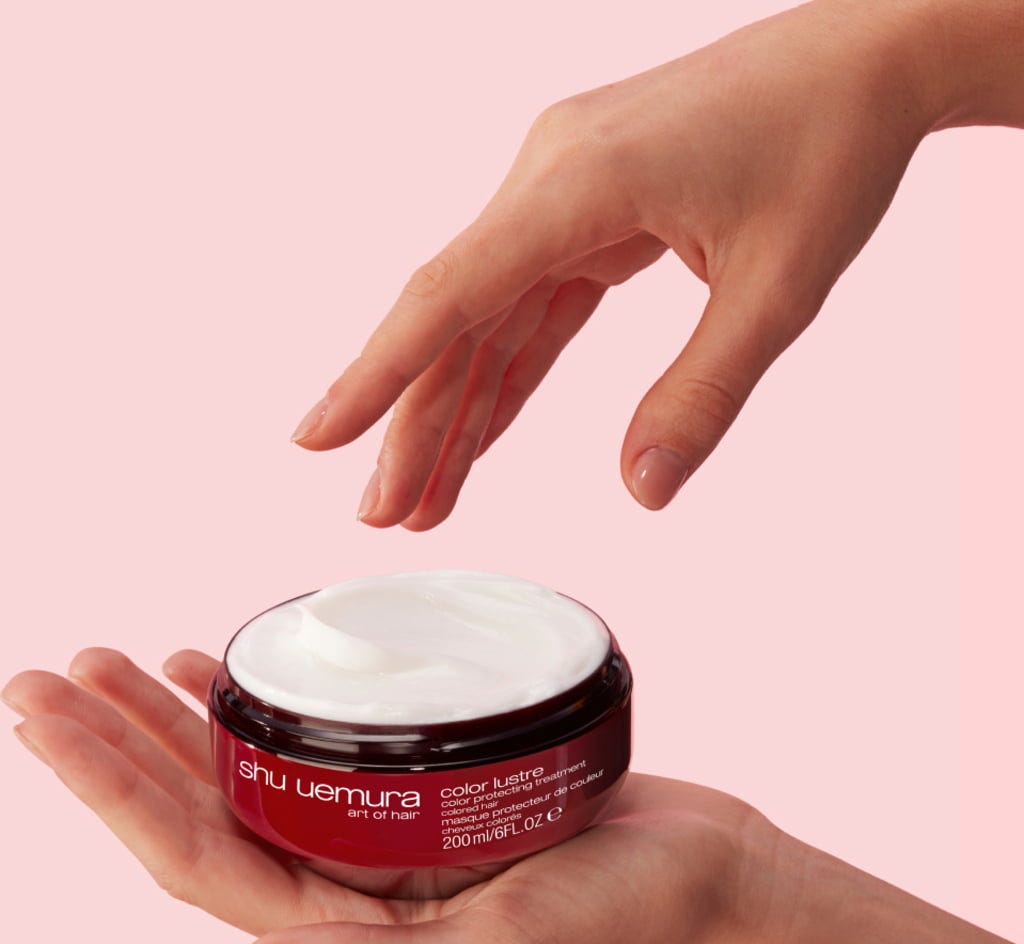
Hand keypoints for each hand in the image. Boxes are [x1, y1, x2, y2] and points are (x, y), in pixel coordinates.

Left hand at [2, 649, 760, 943]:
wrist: (702, 878)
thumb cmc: (621, 925)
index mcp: (344, 932)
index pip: (193, 856)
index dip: (111, 788)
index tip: (50, 711)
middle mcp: (343, 883)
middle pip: (201, 809)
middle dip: (115, 744)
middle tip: (51, 668)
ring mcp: (376, 833)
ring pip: (247, 775)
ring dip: (172, 722)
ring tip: (113, 657)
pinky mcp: (418, 788)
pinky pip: (317, 743)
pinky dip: (265, 706)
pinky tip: (224, 668)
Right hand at [291, 0, 939, 527]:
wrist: (868, 56)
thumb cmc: (830, 149)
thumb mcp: (778, 290)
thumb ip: (703, 395)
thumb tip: (642, 492)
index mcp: (581, 184)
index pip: (452, 293)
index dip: (377, 373)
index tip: (316, 437)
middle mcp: (549, 178)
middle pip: (456, 318)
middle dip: (416, 422)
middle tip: (382, 514)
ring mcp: (564, 190)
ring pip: (487, 317)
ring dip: (458, 408)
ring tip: (424, 498)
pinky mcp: (590, 207)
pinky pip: (532, 302)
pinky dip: (510, 370)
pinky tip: (480, 430)